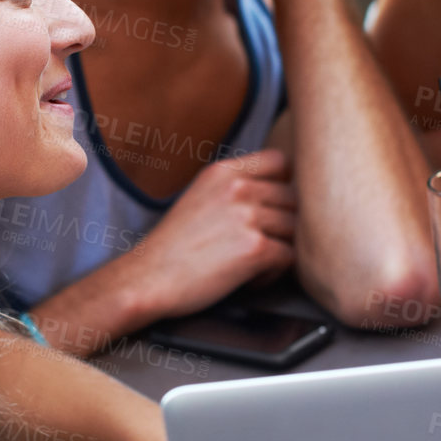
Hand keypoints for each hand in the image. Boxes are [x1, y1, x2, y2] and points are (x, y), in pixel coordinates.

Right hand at [129, 148, 297, 320]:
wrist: (146, 279)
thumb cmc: (170, 248)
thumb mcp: (198, 198)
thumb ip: (234, 188)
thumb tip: (279, 192)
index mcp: (223, 172)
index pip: (280, 161)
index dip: (284, 185)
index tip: (272, 207)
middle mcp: (237, 188)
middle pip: (292, 199)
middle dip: (282, 224)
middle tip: (257, 245)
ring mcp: (247, 216)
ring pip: (294, 229)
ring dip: (278, 249)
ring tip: (250, 264)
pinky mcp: (255, 247)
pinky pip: (289, 257)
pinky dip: (273, 273)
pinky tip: (248, 279)